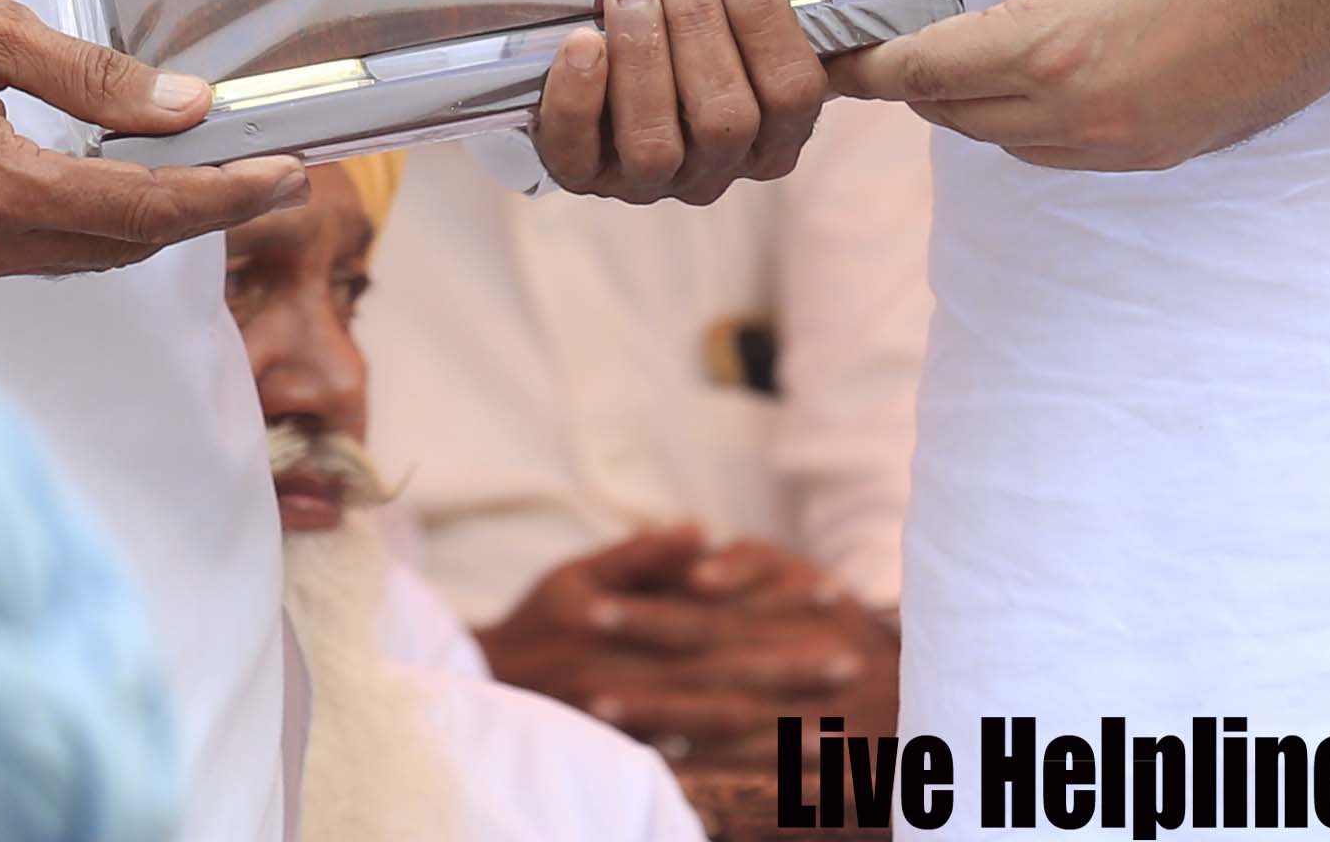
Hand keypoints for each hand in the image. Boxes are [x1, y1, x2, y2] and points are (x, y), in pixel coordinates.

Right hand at [0, 0, 302, 287]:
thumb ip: (88, 73)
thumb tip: (184, 102)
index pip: (140, 209)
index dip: (223, 197)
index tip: (287, 174)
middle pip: (123, 244)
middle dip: (205, 212)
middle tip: (274, 172)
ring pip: (84, 254)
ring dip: (153, 222)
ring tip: (217, 176)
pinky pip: (41, 252)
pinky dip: (94, 224)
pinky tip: (124, 185)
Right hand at [475, 527, 899, 794]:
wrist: (477, 697)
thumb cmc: (532, 629)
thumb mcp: (572, 577)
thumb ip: (640, 556)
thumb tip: (704, 532)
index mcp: (628, 623)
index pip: (718, 608)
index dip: (776, 601)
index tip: (831, 595)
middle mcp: (632, 674)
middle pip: (725, 670)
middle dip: (791, 666)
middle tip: (852, 662)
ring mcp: (629, 728)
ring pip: (714, 733)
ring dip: (778, 737)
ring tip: (837, 740)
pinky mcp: (625, 765)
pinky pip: (690, 783)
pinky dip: (739, 789)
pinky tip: (782, 797)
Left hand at [528, 0, 830, 203]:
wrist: (605, 90)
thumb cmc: (688, 43)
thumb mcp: (739, 31)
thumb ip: (761, 6)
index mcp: (773, 138)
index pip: (794, 95)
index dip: (767, 25)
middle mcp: (718, 172)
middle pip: (725, 118)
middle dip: (699, 29)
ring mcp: (649, 184)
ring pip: (655, 142)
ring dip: (643, 53)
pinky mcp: (583, 177)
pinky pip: (577, 154)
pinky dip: (578, 96)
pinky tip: (581, 40)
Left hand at [826, 0, 1329, 170]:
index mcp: (1057, 49)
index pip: (924, 73)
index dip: (866, 61)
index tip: (828, 47)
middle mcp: (1088, 116)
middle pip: (957, 116)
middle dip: (912, 77)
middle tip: (884, 30)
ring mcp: (1132, 143)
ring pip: (1010, 141)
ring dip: (970, 100)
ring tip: (954, 39)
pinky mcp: (1168, 149)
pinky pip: (1066, 151)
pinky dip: (1029, 119)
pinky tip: (1032, 64)